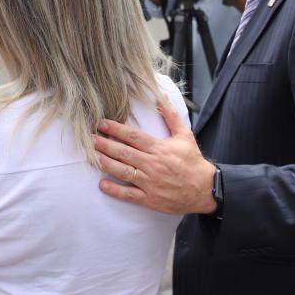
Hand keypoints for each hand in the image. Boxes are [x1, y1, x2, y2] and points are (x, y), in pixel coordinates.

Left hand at [94, 97, 216, 214]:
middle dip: (104, 145)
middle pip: (124, 153)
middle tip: (89, 138)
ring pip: (123, 172)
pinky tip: (102, 184)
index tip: (102, 123)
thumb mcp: (184, 135)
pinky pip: (129, 194)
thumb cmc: (193, 161)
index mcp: (160, 149)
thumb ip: (170, 115)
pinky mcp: (150, 199)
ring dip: (105, 163)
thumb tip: (159, 95)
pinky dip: (115, 190)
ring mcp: (150, 183)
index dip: (116, 129)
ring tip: (90, 156)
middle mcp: (153, 165)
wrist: (206, 189)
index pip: (134, 137)